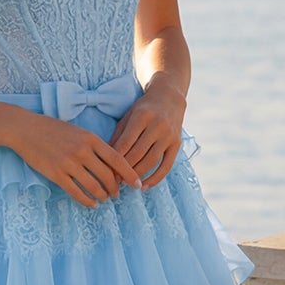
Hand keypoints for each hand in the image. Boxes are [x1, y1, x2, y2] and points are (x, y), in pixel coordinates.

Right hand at [3, 110, 143, 207]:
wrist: (25, 129)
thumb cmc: (52, 129)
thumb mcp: (78, 131)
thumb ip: (94, 145)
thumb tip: (111, 164)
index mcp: (91, 139)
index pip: (118, 160)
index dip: (130, 174)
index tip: (137, 184)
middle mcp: (82, 151)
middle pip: (108, 176)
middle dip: (116, 188)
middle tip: (118, 194)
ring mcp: (69, 164)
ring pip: (94, 186)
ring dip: (103, 196)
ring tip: (105, 199)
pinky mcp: (56, 174)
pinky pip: (77, 192)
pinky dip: (87, 201)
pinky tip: (92, 204)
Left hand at [107, 75, 186, 189]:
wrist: (169, 98)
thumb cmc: (143, 109)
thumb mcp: (128, 116)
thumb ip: (118, 136)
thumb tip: (107, 160)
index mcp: (142, 116)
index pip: (126, 143)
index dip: (115, 160)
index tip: (107, 172)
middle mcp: (157, 125)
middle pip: (138, 154)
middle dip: (125, 170)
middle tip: (115, 182)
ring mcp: (169, 135)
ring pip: (151, 161)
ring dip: (138, 175)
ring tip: (127, 184)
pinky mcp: (177, 144)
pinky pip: (166, 166)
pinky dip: (155, 178)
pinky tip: (144, 186)